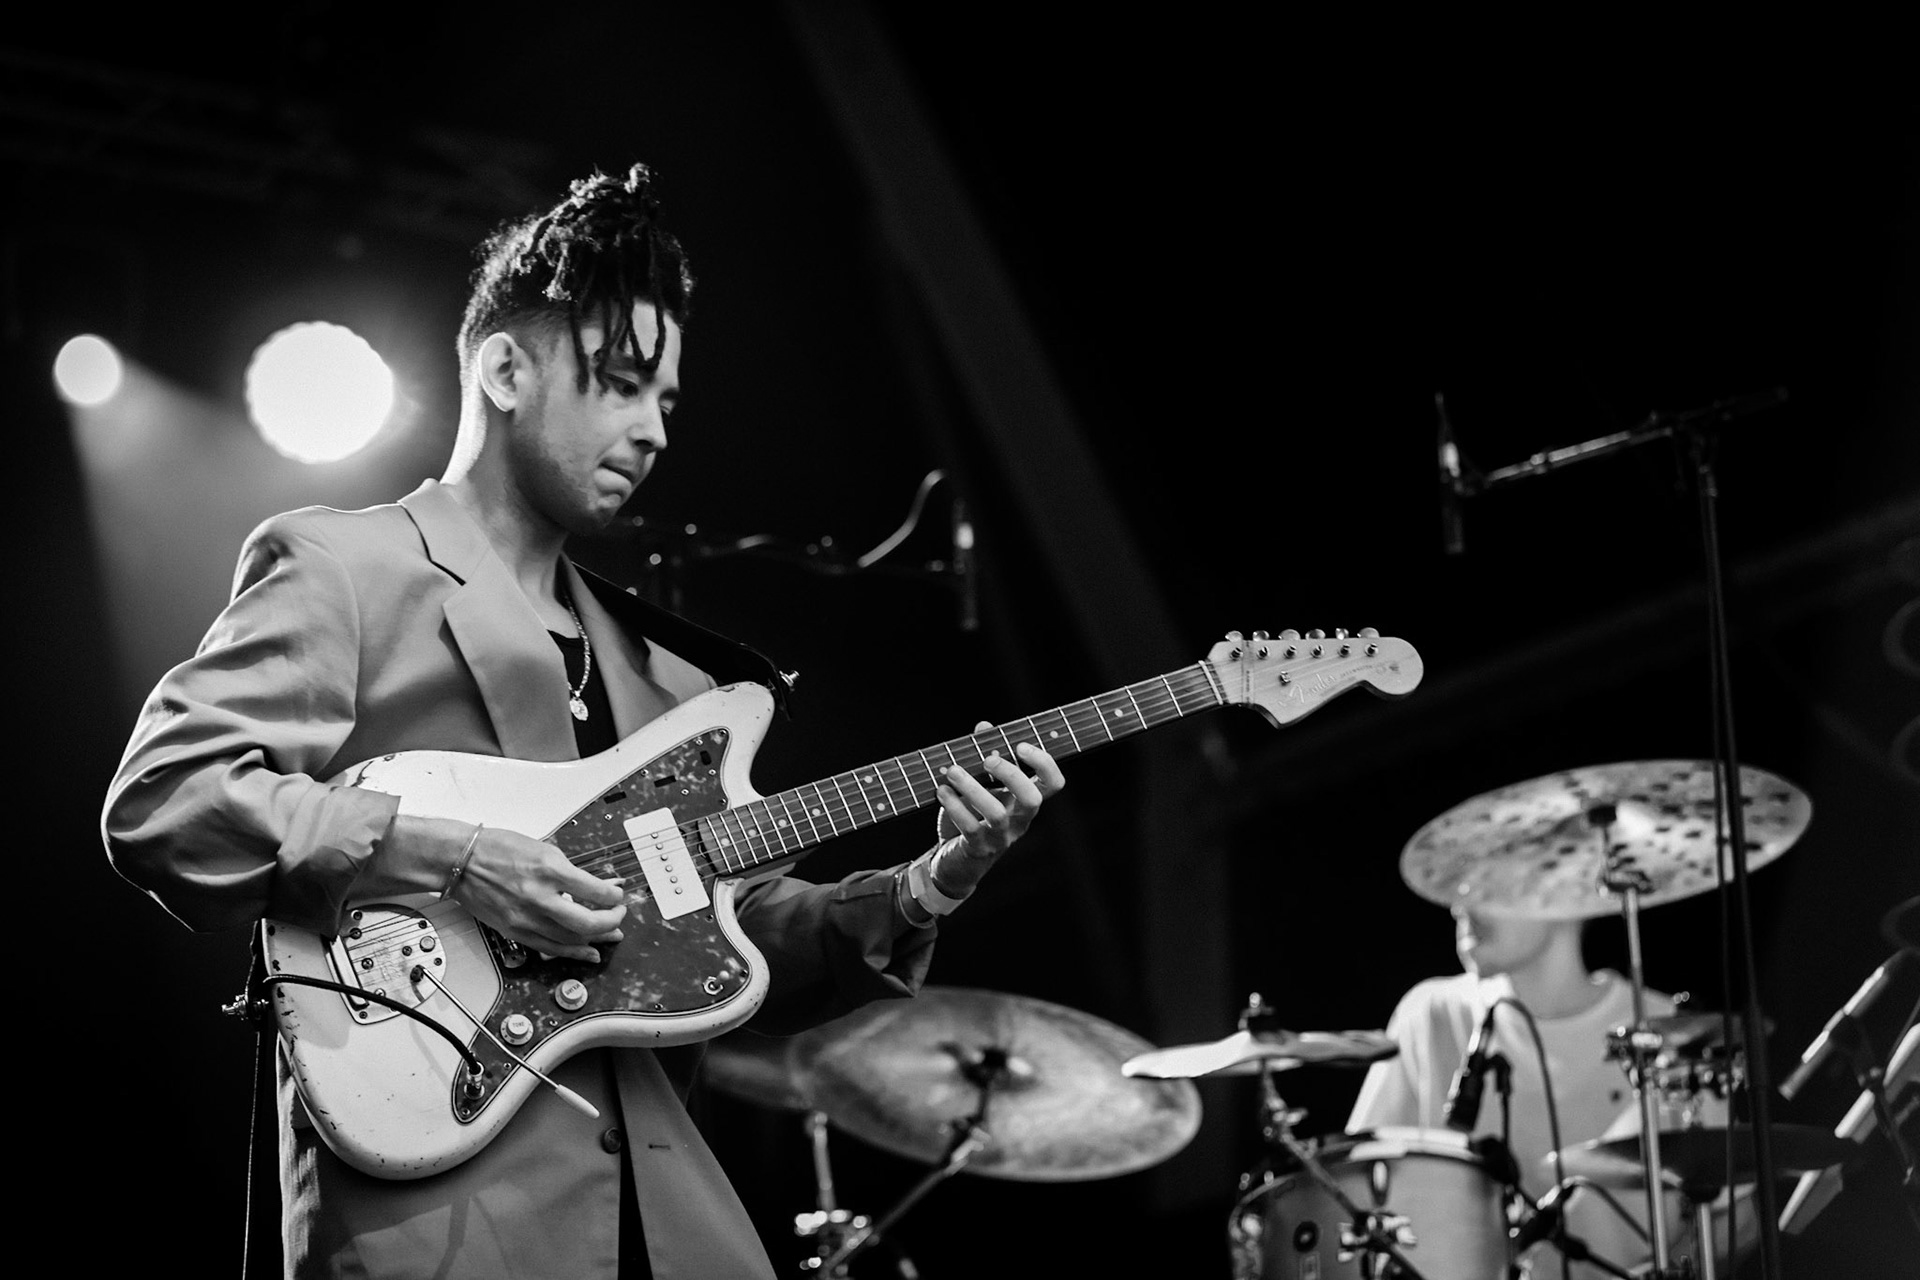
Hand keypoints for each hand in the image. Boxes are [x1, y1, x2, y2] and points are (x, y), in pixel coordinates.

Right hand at [446, 825, 627, 962]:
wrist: (461, 861)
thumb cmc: (497, 849)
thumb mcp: (544, 849)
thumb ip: (571, 871)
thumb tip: (598, 885)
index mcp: (549, 870)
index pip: (596, 892)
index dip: (614, 896)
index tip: (618, 895)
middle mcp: (539, 897)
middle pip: (588, 922)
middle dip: (611, 920)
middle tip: (618, 914)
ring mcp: (526, 918)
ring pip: (572, 940)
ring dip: (597, 938)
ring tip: (609, 933)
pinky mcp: (515, 931)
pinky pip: (550, 948)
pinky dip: (574, 952)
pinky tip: (588, 952)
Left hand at [930, 722, 1064, 895]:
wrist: (956, 860)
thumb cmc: (973, 816)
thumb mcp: (981, 785)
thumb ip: (985, 755)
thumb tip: (984, 726)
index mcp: (1025, 801)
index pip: (1053, 784)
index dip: (1044, 763)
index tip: (1020, 745)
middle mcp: (1019, 820)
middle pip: (1032, 799)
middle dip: (1011, 775)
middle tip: (986, 759)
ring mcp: (1001, 837)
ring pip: (997, 814)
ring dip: (973, 788)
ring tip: (953, 771)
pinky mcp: (978, 849)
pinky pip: (970, 828)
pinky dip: (955, 806)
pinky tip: (941, 791)